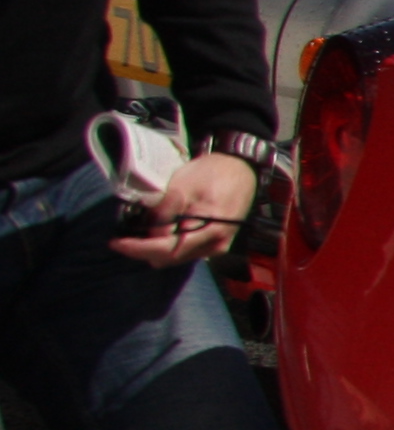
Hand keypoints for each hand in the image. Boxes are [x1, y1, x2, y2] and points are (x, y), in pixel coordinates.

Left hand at [112, 152, 255, 269]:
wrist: (241, 170)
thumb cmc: (214, 173)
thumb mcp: (183, 186)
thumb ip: (165, 211)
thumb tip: (148, 232)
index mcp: (209, 231)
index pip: (166, 249)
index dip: (138, 248)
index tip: (116, 243)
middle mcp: (214, 246)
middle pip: (169, 258)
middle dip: (144, 250)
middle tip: (123, 238)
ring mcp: (215, 247)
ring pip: (175, 257)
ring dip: (155, 249)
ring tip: (137, 234)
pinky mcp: (213, 244)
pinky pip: (184, 252)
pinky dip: (167, 245)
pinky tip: (157, 232)